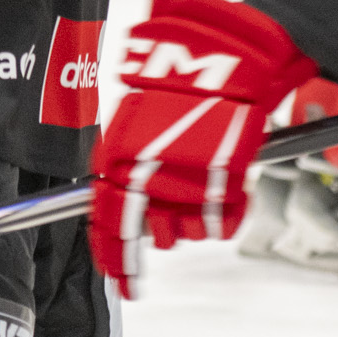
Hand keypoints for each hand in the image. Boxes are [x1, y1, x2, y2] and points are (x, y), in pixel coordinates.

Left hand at [89, 0, 316, 296]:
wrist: (229, 58)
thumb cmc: (180, 82)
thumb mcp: (137, 117)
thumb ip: (124, 162)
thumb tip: (113, 198)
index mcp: (121, 157)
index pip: (108, 221)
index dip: (113, 256)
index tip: (117, 278)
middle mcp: (152, 174)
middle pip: (149, 235)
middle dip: (150, 247)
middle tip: (151, 253)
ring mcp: (192, 182)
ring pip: (186, 233)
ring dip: (188, 224)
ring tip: (193, 194)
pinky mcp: (229, 184)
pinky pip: (223, 225)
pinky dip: (224, 218)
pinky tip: (222, 196)